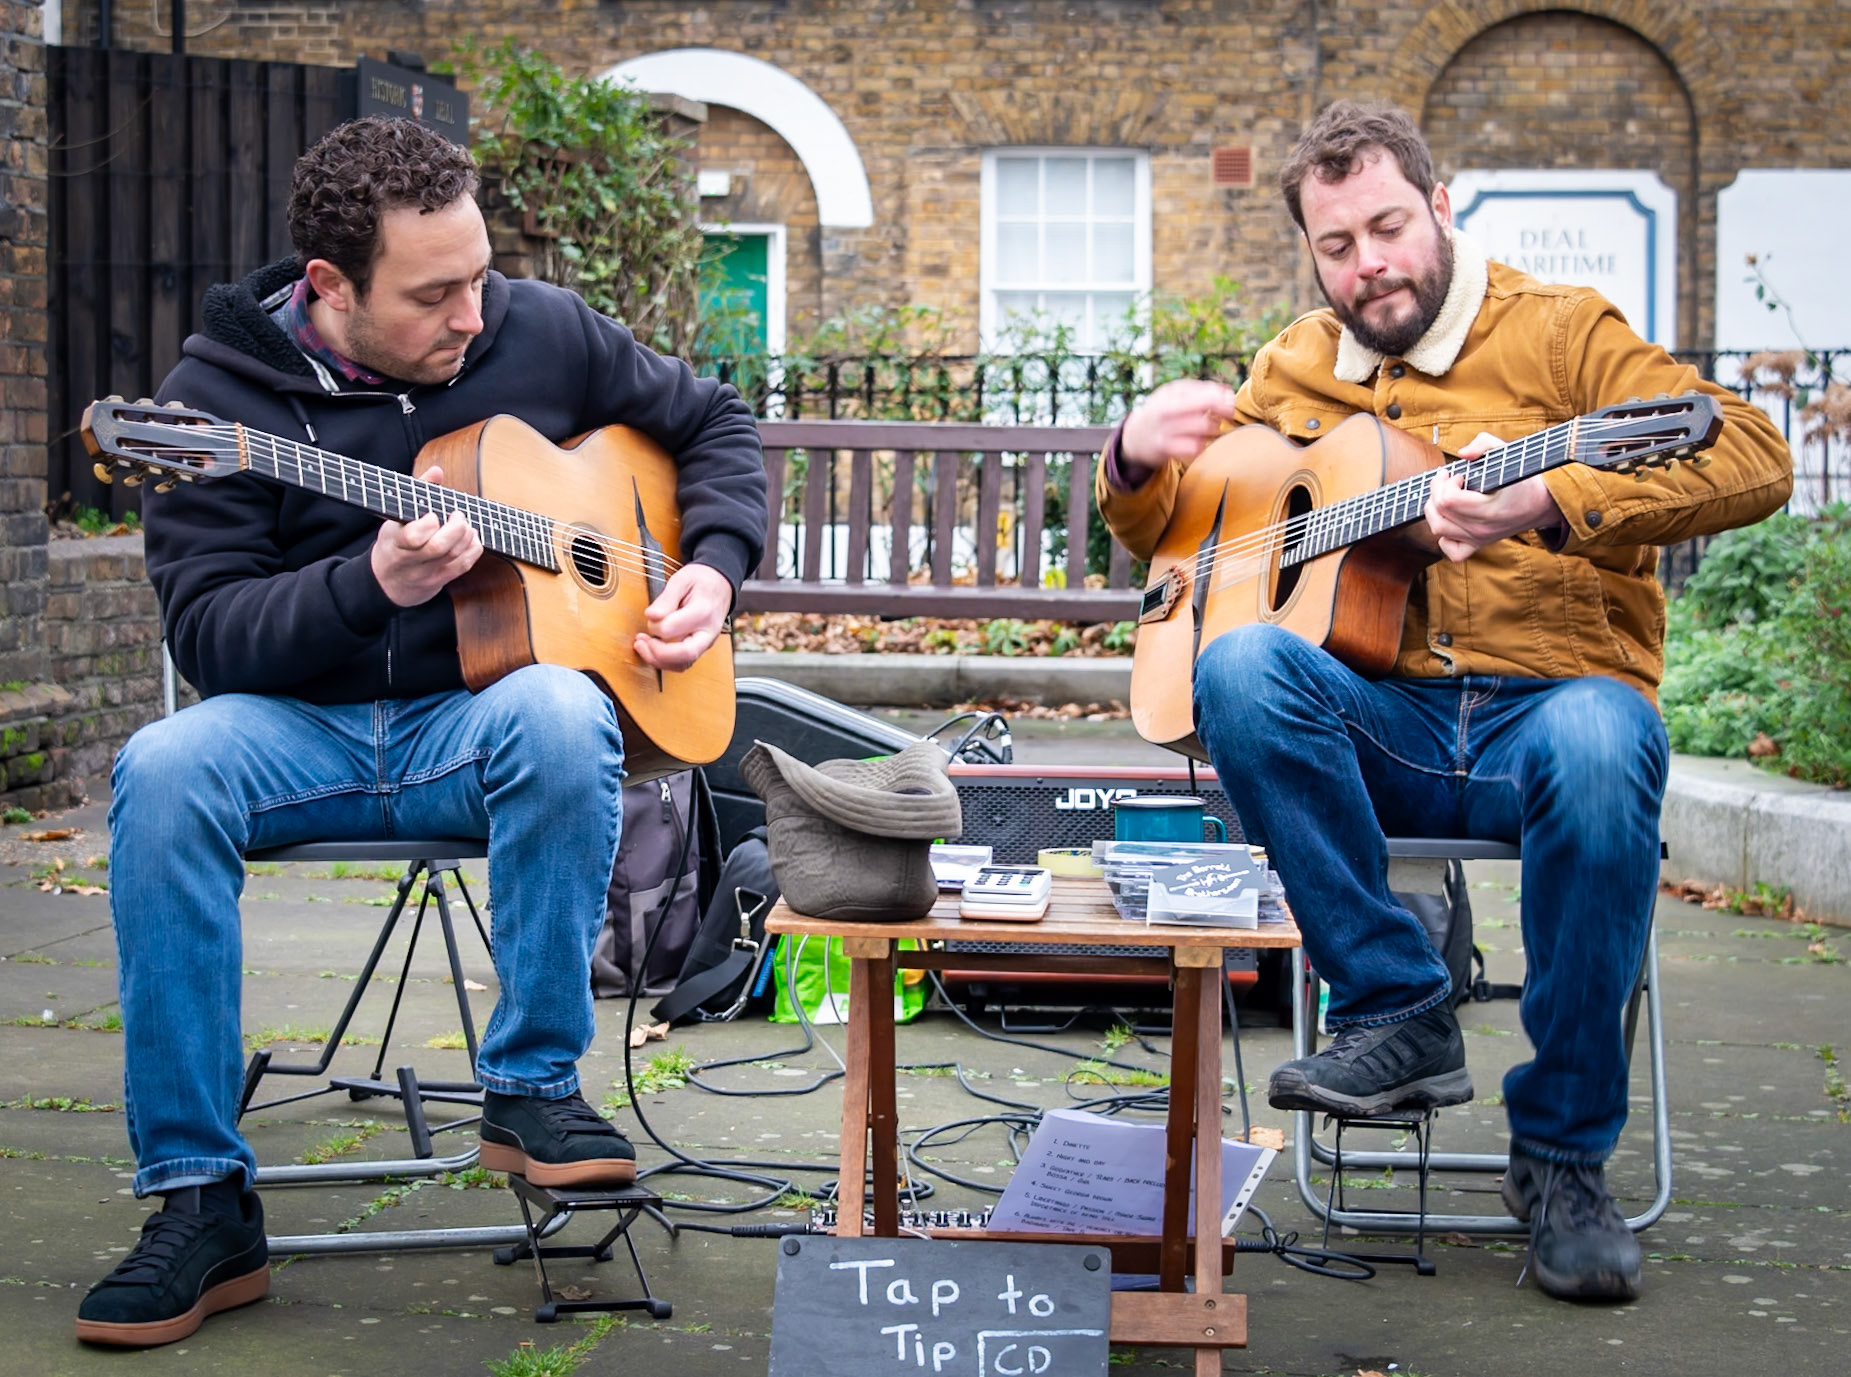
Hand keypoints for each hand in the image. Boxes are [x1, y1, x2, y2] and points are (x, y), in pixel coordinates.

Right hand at [370, 466, 483, 605]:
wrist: (387, 582)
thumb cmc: (394, 542)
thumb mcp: (395, 517)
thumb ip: (417, 492)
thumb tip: (437, 471)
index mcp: (394, 541)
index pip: (412, 536)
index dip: (428, 524)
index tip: (432, 515)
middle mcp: (410, 560)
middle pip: (438, 547)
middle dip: (455, 527)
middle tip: (458, 516)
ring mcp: (425, 573)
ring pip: (453, 555)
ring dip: (467, 535)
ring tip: (465, 524)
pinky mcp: (439, 580)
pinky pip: (463, 566)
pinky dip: (473, 548)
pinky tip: (472, 537)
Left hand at [635, 562, 733, 671]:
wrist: (720, 585)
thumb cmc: (701, 581)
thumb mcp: (681, 580)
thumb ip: (666, 599)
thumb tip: (651, 616)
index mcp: (702, 612)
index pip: (672, 629)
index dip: (655, 625)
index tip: (650, 615)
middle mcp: (707, 632)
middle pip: (684, 655)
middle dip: (656, 653)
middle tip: (640, 641)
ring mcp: (705, 643)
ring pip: (683, 664)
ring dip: (658, 661)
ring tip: (641, 646)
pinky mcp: (700, 648)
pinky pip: (682, 663)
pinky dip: (665, 661)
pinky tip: (652, 649)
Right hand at [1118, 380, 1241, 478]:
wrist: (1134, 435)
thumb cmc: (1160, 410)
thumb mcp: (1174, 392)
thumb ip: (1201, 389)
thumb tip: (1228, 392)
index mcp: (1172, 395)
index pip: (1207, 398)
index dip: (1225, 402)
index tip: (1230, 404)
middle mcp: (1167, 414)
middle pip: (1207, 421)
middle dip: (1220, 420)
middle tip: (1222, 418)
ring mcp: (1166, 433)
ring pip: (1203, 436)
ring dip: (1212, 432)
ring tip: (1208, 428)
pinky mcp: (1166, 450)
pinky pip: (1195, 449)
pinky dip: (1201, 445)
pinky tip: (1197, 441)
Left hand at [1423, 433, 1565, 561]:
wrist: (1543, 504)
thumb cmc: (1524, 477)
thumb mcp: (1508, 452)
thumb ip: (1483, 444)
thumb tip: (1463, 454)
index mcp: (1489, 509)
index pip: (1449, 500)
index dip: (1447, 483)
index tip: (1459, 474)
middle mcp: (1482, 528)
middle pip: (1439, 513)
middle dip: (1437, 490)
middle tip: (1449, 479)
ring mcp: (1479, 539)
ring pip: (1438, 529)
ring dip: (1434, 509)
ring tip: (1445, 495)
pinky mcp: (1478, 545)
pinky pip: (1451, 550)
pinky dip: (1443, 536)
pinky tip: (1451, 519)